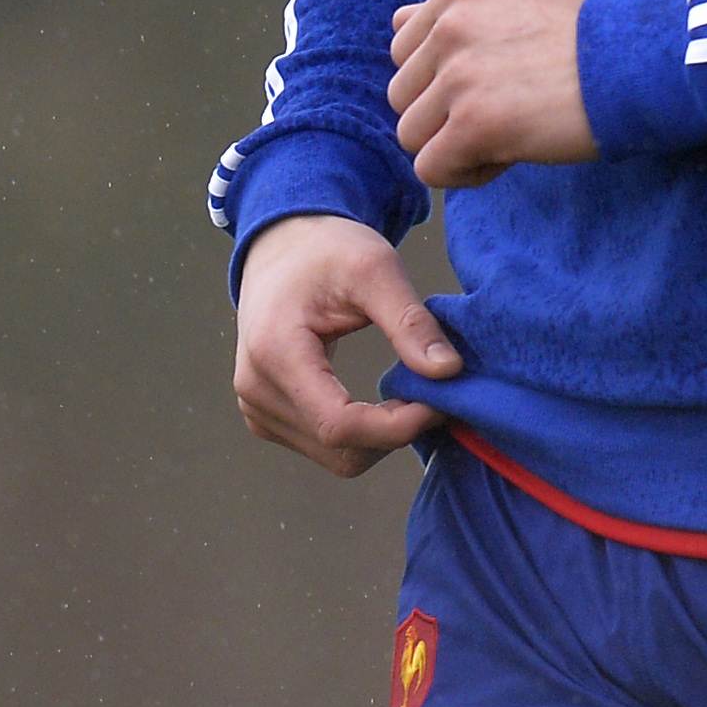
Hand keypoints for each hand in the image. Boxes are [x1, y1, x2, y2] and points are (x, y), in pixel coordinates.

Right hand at [232, 212, 462, 477]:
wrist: (283, 249)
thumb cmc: (327, 251)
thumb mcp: (375, 268)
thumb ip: (410, 322)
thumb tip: (449, 372)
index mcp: (276, 353)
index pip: (339, 424)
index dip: (398, 426)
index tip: (442, 401)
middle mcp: (257, 391)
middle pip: (340, 450)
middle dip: (396, 433)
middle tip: (436, 395)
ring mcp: (257, 409)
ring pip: (336, 458)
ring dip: (382, 438)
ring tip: (414, 394)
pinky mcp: (268, 417)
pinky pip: (325, 448)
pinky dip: (363, 436)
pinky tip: (385, 402)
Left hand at [390, 0, 595, 190]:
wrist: (632, 67)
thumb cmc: (586, 38)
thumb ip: (456, 12)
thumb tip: (397, 19)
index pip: (404, 50)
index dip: (442, 78)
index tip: (490, 83)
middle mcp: (450, 28)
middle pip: (402, 95)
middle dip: (442, 114)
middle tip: (499, 113)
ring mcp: (458, 76)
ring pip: (411, 135)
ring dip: (452, 145)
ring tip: (504, 136)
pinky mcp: (472, 123)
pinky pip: (431, 168)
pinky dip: (464, 174)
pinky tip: (506, 157)